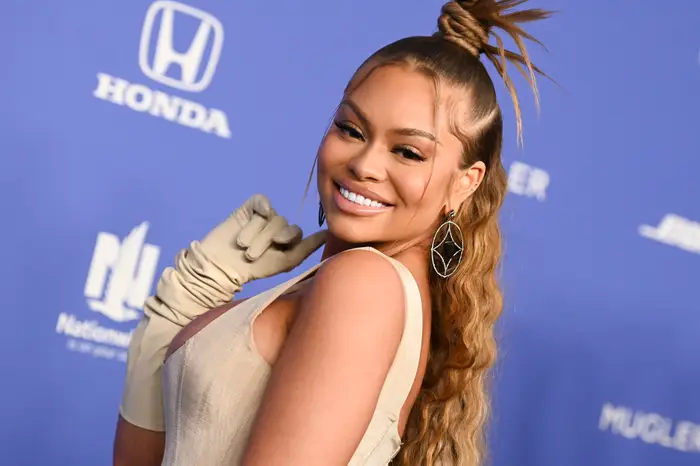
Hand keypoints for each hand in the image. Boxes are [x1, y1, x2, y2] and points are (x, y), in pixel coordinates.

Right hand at [200, 194, 326, 284]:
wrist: (223, 264)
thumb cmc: (256, 268)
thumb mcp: (286, 261)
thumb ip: (307, 247)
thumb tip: (327, 234)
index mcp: (289, 239)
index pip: (297, 232)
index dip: (288, 239)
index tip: (278, 246)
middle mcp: (279, 226)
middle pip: (283, 225)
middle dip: (267, 240)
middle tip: (252, 254)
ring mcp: (266, 215)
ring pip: (271, 217)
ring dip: (256, 233)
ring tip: (244, 245)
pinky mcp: (252, 206)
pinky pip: (262, 202)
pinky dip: (259, 209)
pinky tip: (253, 216)